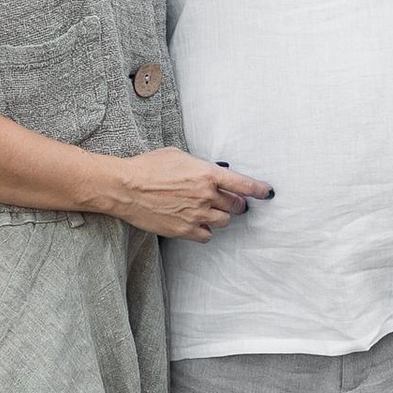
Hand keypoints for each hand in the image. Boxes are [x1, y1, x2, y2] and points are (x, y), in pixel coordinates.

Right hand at [103, 149, 272, 241]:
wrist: (125, 187)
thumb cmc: (148, 167)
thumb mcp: (178, 156)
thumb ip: (200, 166)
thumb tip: (212, 173)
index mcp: (207, 174)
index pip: (244, 185)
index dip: (259, 190)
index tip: (267, 193)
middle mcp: (206, 196)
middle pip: (236, 206)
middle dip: (236, 204)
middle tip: (232, 202)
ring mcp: (196, 215)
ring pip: (224, 222)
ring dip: (221, 217)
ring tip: (209, 211)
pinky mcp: (184, 231)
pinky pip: (207, 236)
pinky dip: (205, 231)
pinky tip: (197, 223)